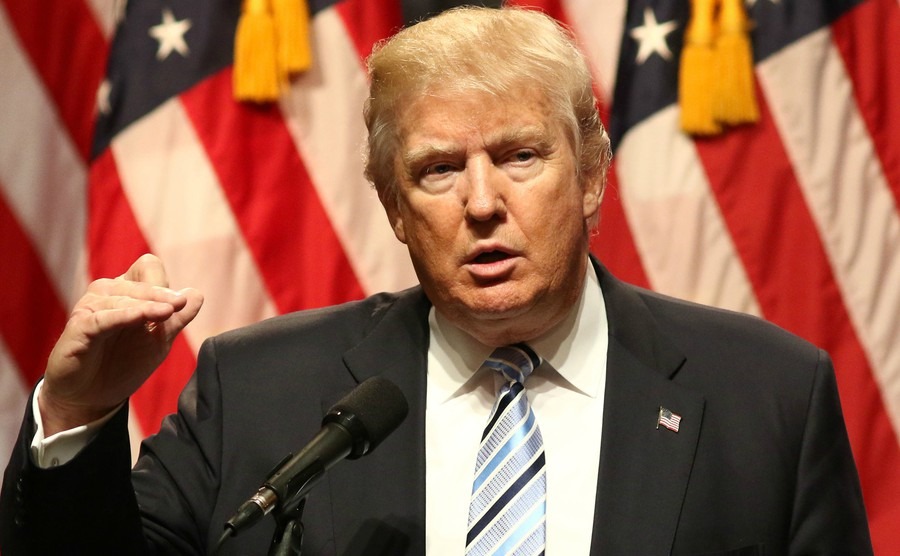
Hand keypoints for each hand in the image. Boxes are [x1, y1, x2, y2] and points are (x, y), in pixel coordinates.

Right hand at [38, 254, 203, 435]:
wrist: (93, 397)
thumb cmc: (124, 363)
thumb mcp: (158, 341)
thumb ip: (178, 318)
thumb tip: (197, 294)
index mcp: (127, 291)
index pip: (148, 267)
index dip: (165, 284)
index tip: (180, 302)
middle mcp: (108, 292)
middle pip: (140, 282)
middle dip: (162, 294)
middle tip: (181, 304)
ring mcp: (91, 306)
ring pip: (124, 298)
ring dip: (148, 305)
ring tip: (169, 313)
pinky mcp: (79, 325)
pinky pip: (105, 317)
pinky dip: (125, 315)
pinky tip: (141, 317)